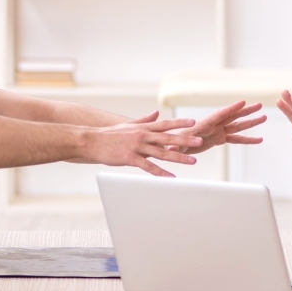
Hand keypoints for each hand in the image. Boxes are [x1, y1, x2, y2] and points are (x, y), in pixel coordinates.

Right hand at [83, 112, 203, 176]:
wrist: (91, 141)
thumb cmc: (109, 135)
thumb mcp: (128, 124)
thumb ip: (144, 119)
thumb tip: (156, 113)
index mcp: (143, 127)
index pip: (165, 124)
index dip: (180, 123)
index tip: (194, 122)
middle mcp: (142, 135)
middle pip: (168, 138)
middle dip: (185, 139)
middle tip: (200, 141)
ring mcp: (137, 147)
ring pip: (162, 153)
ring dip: (178, 157)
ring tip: (192, 161)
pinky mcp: (130, 158)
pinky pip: (149, 167)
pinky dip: (161, 173)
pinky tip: (171, 177)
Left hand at [169, 100, 265, 154]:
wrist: (175, 144)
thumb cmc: (174, 143)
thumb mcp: (175, 146)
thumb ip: (176, 147)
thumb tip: (171, 149)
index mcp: (204, 125)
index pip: (219, 115)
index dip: (231, 109)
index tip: (243, 102)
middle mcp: (214, 126)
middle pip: (232, 117)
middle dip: (246, 111)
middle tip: (259, 105)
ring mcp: (219, 131)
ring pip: (238, 126)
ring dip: (251, 122)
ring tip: (264, 117)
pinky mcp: (220, 139)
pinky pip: (236, 139)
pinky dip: (248, 140)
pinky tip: (259, 139)